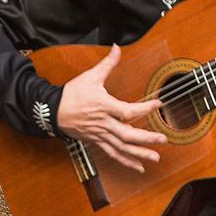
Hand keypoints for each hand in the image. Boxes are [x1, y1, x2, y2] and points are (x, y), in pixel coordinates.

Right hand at [55, 45, 167, 171]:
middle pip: (127, 134)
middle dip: (146, 138)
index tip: (158, 105)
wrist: (52, 111)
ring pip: (121, 147)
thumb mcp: (90, 76)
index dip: (144, 109)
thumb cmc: (72, 94)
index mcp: (104, 106)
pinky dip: (126, 161)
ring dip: (139, 154)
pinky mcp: (96, 141)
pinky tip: (138, 167)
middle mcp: (103, 123)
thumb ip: (107, 64)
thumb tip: (116, 48)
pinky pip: (113, 153)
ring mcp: (100, 134)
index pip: (128, 111)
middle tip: (163, 139)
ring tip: (155, 158)